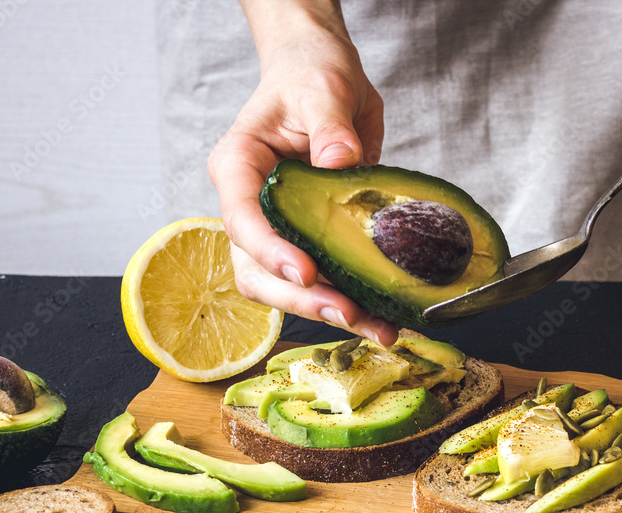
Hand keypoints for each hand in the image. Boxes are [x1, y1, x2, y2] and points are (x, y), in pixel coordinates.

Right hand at [208, 0, 396, 344]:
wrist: (324, 79)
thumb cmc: (312, 75)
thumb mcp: (323, 89)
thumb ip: (329, 125)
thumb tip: (339, 162)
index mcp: (239, 167)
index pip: (241, 219)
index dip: (270, 251)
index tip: (306, 273)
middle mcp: (250, 205)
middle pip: (256, 269)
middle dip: (301, 299)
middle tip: (348, 313)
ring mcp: (278, 228)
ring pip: (285, 287)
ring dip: (327, 312)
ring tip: (378, 328)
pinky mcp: (309, 240)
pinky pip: (319, 281)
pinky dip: (347, 301)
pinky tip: (382, 316)